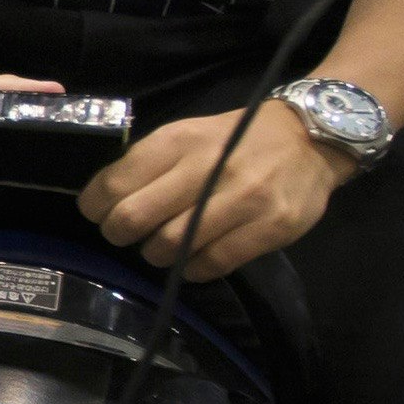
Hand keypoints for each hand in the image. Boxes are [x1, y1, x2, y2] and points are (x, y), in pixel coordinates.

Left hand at [84, 104, 353, 280]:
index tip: (98, 213)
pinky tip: (192, 259)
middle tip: (124, 235)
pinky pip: (214, 262)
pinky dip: (193, 268)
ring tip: (161, 248)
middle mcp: (208, 167)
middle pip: (136, 217)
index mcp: (179, 141)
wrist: (308, 139)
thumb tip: (104, 200)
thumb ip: (148, 163)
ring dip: (156, 254)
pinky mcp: (271, 226)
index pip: (116, 183)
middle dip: (119, 233)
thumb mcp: (187, 134)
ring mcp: (244, 198)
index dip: (96, 206)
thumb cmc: (234, 140)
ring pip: (172, 245)